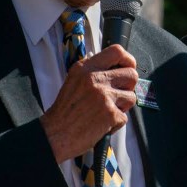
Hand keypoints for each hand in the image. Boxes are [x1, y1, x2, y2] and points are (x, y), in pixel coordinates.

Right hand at [40, 44, 137, 162]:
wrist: (55, 134)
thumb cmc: (66, 111)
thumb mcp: (74, 80)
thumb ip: (94, 71)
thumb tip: (118, 68)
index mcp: (86, 68)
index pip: (117, 51)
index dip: (128, 60)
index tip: (128, 67)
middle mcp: (95, 79)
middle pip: (131, 75)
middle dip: (128, 87)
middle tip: (117, 95)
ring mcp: (104, 96)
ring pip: (131, 96)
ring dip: (123, 106)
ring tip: (106, 111)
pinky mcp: (110, 114)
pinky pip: (125, 117)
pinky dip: (116, 123)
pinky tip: (102, 124)